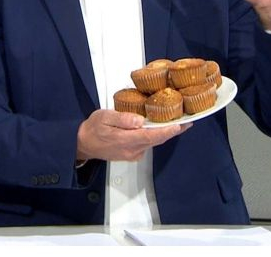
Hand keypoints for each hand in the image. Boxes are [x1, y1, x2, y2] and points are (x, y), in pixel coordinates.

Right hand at [76, 109, 190, 161]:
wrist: (82, 144)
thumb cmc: (92, 129)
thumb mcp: (103, 117)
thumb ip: (122, 119)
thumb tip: (138, 121)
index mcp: (125, 140)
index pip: (152, 136)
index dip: (169, 131)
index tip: (181, 125)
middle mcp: (132, 150)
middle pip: (157, 140)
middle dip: (173, 131)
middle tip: (187, 121)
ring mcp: (132, 154)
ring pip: (153, 142)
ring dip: (164, 133)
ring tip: (176, 122)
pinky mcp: (131, 154)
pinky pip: (147, 144)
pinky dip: (155, 136)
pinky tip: (158, 128)